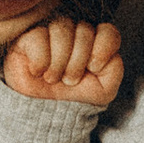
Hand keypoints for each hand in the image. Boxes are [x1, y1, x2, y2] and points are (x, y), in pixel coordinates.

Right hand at [3, 16, 124, 106]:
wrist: (44, 114)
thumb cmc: (74, 99)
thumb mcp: (104, 90)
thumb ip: (114, 68)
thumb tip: (99, 51)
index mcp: (95, 43)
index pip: (108, 31)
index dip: (104, 48)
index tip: (94, 68)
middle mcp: (75, 34)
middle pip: (85, 30)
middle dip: (78, 61)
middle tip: (69, 80)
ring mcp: (51, 33)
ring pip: (62, 29)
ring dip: (59, 62)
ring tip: (52, 78)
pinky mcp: (28, 38)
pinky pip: (39, 37)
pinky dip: (40, 61)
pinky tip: (38, 71)